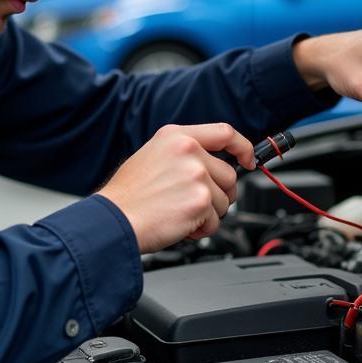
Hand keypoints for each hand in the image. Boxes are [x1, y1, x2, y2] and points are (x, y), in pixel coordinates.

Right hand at [98, 123, 255, 252]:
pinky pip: (216, 222)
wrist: (113, 219)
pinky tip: (179, 224)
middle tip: (195, 204)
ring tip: (179, 213)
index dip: (242, 147)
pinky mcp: (201, 201)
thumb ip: (184, 154)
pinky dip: (201, 229)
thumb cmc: (128, 196)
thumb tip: (212, 165)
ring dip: (207, 214)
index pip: (225, 133)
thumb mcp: (153, 156)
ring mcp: (197, 175)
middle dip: (219, 195)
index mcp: (177, 136)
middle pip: (229, 175)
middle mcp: (190, 151)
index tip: (248, 160)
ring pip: (225, 201)